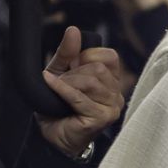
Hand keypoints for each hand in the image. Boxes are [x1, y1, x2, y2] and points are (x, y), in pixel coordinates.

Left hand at [38, 26, 124, 156]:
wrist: (52, 137)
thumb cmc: (58, 107)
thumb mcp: (59, 73)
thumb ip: (66, 53)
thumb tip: (73, 30)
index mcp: (111, 80)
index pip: (109, 56)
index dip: (87, 56)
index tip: (71, 67)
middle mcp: (117, 93)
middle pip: (98, 68)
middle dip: (74, 72)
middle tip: (61, 83)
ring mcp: (112, 107)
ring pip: (91, 81)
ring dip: (68, 83)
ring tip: (58, 91)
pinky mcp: (102, 118)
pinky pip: (80, 97)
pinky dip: (62, 89)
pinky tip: (51, 85)